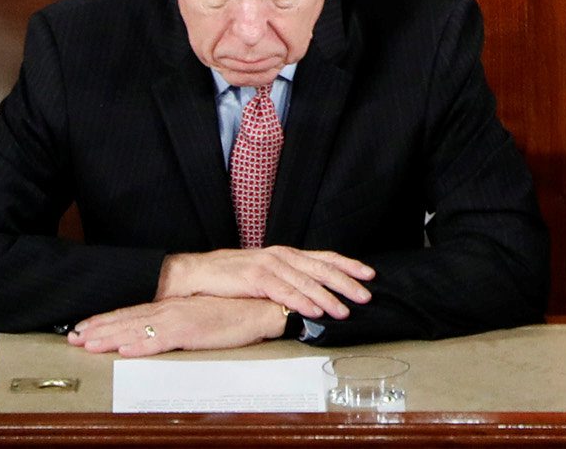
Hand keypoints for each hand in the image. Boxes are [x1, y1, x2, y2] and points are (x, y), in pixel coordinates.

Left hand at [69, 293, 292, 355]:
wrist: (261, 309)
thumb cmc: (233, 315)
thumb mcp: (198, 318)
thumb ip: (176, 324)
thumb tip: (154, 332)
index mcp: (171, 308)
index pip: (131, 313)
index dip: (105, 320)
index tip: (83, 327)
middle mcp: (170, 310)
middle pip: (127, 320)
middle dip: (98, 328)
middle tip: (72, 336)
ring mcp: (179, 320)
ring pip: (136, 329)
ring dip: (110, 336)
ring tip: (87, 343)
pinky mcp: (191, 331)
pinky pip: (160, 340)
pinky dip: (141, 344)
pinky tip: (124, 348)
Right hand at [159, 245, 376, 321]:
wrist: (196, 274)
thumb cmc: (229, 277)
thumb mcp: (264, 274)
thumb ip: (287, 280)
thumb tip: (312, 294)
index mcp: (286, 254)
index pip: (324, 258)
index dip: (348, 265)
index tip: (369, 275)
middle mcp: (281, 256)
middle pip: (321, 269)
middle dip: (347, 283)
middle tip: (366, 295)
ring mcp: (269, 265)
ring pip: (306, 282)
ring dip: (328, 297)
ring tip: (345, 310)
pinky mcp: (255, 278)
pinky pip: (284, 292)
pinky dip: (302, 301)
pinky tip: (315, 311)